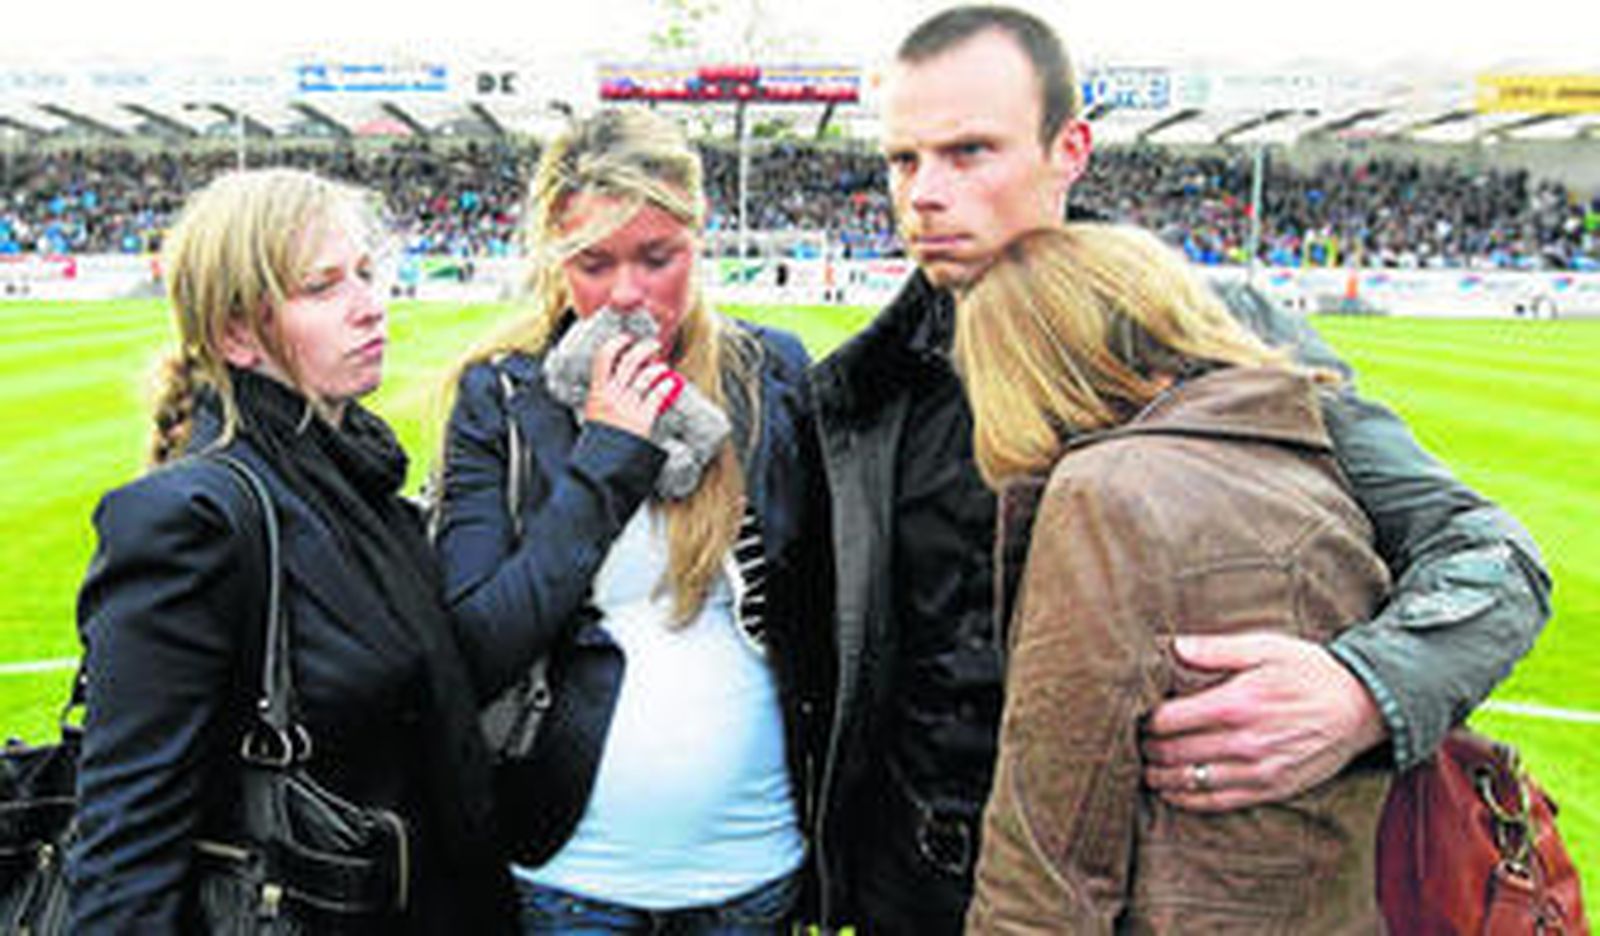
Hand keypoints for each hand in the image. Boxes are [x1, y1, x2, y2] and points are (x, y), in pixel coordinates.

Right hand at [583, 336, 682, 437]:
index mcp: (597, 392)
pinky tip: (670, 383)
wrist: (602, 463)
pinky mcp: (644, 417)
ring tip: (662, 367)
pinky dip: (666, 386)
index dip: (616, 343)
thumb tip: (614, 381)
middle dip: (644, 348)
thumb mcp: (592, 413)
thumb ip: (602, 396)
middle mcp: (613, 395)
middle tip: (652, 346)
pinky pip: (658, 395)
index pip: (604, 357)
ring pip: (646, 376)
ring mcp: (629, 405)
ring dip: (658, 367)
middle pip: (630, 361)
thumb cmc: (597, 442)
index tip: (625, 339)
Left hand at [1140, 632, 1387, 811]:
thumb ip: (1216, 649)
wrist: (1361, 708)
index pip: (1168, 719)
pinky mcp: (1270, 789)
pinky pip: (1216, 802)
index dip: (1144, 719)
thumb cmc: (1310, 672)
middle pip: (1172, 753)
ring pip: (1189, 782)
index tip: (1137, 714)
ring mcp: (1257, 770)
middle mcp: (1243, 741)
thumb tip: (1174, 646)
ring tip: (1146, 766)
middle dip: (1146, 748)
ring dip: (1159, 776)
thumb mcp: (1266, 647)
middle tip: (1135, 741)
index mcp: (1236, 703)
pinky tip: (1171, 790)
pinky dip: (1186, 799)